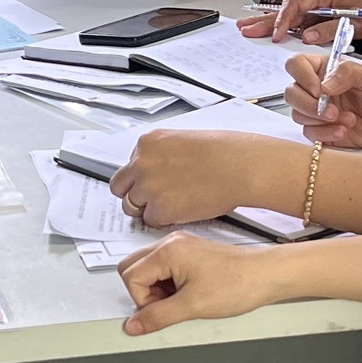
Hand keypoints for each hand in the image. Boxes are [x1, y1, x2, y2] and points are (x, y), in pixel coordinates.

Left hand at [109, 131, 277, 226]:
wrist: (240, 167)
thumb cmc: (225, 153)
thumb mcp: (183, 141)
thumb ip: (162, 155)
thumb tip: (157, 171)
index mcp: (148, 142)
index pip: (129, 166)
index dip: (141, 178)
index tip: (152, 183)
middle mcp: (142, 163)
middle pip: (120, 187)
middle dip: (135, 195)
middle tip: (154, 200)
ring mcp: (148, 187)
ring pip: (133, 207)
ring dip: (149, 209)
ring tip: (174, 204)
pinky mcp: (159, 209)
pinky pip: (151, 221)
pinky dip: (164, 220)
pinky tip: (183, 210)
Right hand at [119, 232, 284, 334]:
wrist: (265, 275)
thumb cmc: (238, 283)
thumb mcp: (192, 306)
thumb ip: (157, 317)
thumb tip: (133, 325)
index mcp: (167, 251)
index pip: (130, 276)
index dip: (142, 300)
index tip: (161, 310)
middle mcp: (171, 243)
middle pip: (134, 268)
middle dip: (145, 293)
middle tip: (168, 305)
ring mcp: (181, 247)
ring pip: (149, 269)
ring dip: (158, 290)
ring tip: (183, 299)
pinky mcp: (190, 253)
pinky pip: (165, 269)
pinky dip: (170, 285)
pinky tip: (190, 293)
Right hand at [248, 0, 361, 43]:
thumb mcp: (355, 23)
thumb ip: (329, 29)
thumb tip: (306, 37)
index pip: (296, 5)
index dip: (284, 21)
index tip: (278, 36)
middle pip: (284, 9)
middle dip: (265, 20)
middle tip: (245, 29)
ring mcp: (314, 7)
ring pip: (285, 15)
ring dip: (266, 23)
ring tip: (246, 28)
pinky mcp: (315, 16)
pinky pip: (293, 21)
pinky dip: (279, 27)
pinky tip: (266, 32)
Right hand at [285, 50, 361, 154]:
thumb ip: (346, 73)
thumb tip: (324, 84)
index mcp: (325, 70)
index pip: (297, 65)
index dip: (301, 76)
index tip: (318, 89)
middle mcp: (317, 90)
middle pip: (291, 93)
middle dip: (308, 104)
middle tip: (331, 110)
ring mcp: (317, 112)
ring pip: (297, 114)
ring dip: (320, 120)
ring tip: (347, 120)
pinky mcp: (321, 132)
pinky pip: (309, 133)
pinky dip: (325, 134)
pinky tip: (344, 131)